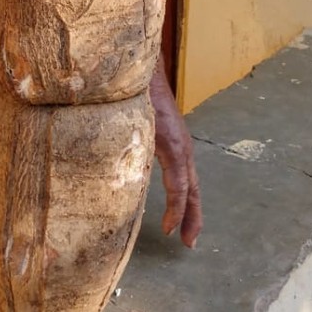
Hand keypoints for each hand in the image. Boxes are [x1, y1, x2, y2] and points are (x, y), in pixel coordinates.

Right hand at [150, 66, 202, 247]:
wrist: (139, 69)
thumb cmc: (133, 91)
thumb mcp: (136, 122)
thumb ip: (135, 139)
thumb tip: (119, 153)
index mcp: (173, 142)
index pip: (184, 179)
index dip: (183, 204)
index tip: (175, 227)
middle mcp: (181, 146)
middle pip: (192, 188)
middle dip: (192, 216)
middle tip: (189, 242)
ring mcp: (179, 146)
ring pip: (187, 188)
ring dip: (186, 214)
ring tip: (184, 238)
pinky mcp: (173, 145)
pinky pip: (177, 182)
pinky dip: (176, 204)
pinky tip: (170, 223)